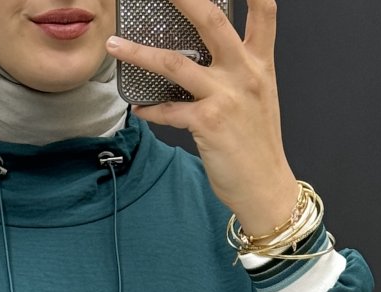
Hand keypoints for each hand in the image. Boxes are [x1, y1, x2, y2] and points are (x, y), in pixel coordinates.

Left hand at [105, 0, 299, 235]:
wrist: (265, 186)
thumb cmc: (257, 145)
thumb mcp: (257, 98)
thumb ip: (236, 71)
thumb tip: (199, 58)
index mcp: (260, 64)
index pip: (264, 13)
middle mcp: (245, 73)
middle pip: (211, 21)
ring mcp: (226, 97)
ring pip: (174, 63)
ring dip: (139, 54)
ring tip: (115, 47)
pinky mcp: (208, 123)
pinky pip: (168, 110)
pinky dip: (150, 109)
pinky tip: (140, 108)